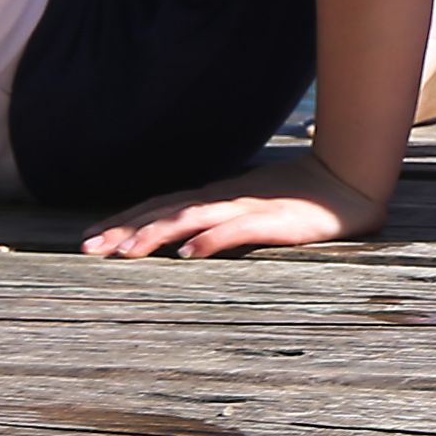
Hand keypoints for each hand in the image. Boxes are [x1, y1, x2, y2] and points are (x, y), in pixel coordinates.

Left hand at [80, 148, 388, 258]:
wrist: (348, 182)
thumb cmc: (299, 201)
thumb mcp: (249, 210)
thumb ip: (217, 221)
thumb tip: (181, 241)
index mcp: (215, 198)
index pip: (159, 207)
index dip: (122, 222)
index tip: (87, 241)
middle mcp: (223, 199)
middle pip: (164, 211)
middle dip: (124, 230)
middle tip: (87, 251)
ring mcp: (247, 207)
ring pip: (191, 218)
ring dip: (156, 233)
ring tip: (126, 252)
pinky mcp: (274, 219)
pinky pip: (237, 229)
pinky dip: (210, 239)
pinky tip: (188, 253)